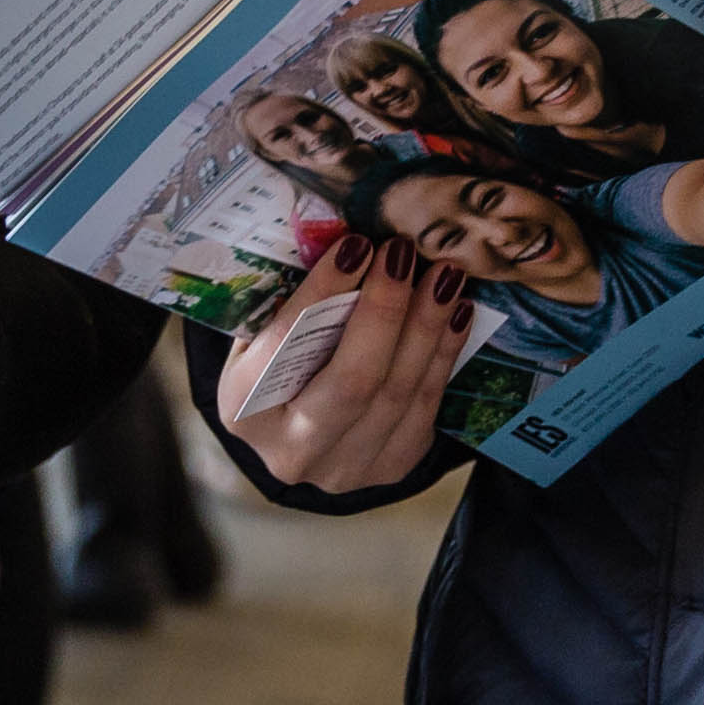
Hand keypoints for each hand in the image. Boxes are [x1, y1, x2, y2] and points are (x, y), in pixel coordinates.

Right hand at [220, 239, 477, 494]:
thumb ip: (291, 300)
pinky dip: (445, 353)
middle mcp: (291, 450)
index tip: (355, 245)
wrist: (295, 434)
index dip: (323, 294)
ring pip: (397, 394)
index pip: (285, 348)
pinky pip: (426, 406)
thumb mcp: (264, 335)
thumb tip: (341, 236)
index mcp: (246, 409)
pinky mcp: (390, 468)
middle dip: (384, 310)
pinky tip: (457, 311)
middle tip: (403, 253)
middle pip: (351, 381)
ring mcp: (344, 468)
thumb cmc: (277, 366)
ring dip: (426, 326)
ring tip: (443, 274)